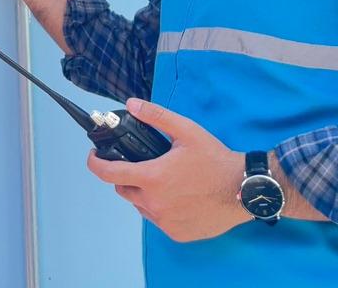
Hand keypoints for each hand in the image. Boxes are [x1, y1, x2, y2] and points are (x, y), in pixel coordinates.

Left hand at [86, 99, 249, 242]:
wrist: (243, 190)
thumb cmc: (215, 160)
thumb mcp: (186, 131)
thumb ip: (156, 116)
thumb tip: (131, 104)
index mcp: (152, 178)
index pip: (109, 173)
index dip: (95, 164)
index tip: (93, 157)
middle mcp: (154, 203)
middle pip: (124, 189)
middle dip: (126, 176)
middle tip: (144, 165)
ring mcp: (165, 221)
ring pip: (140, 206)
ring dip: (144, 193)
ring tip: (165, 180)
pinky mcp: (177, 233)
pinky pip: (158, 219)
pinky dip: (161, 208)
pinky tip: (178, 197)